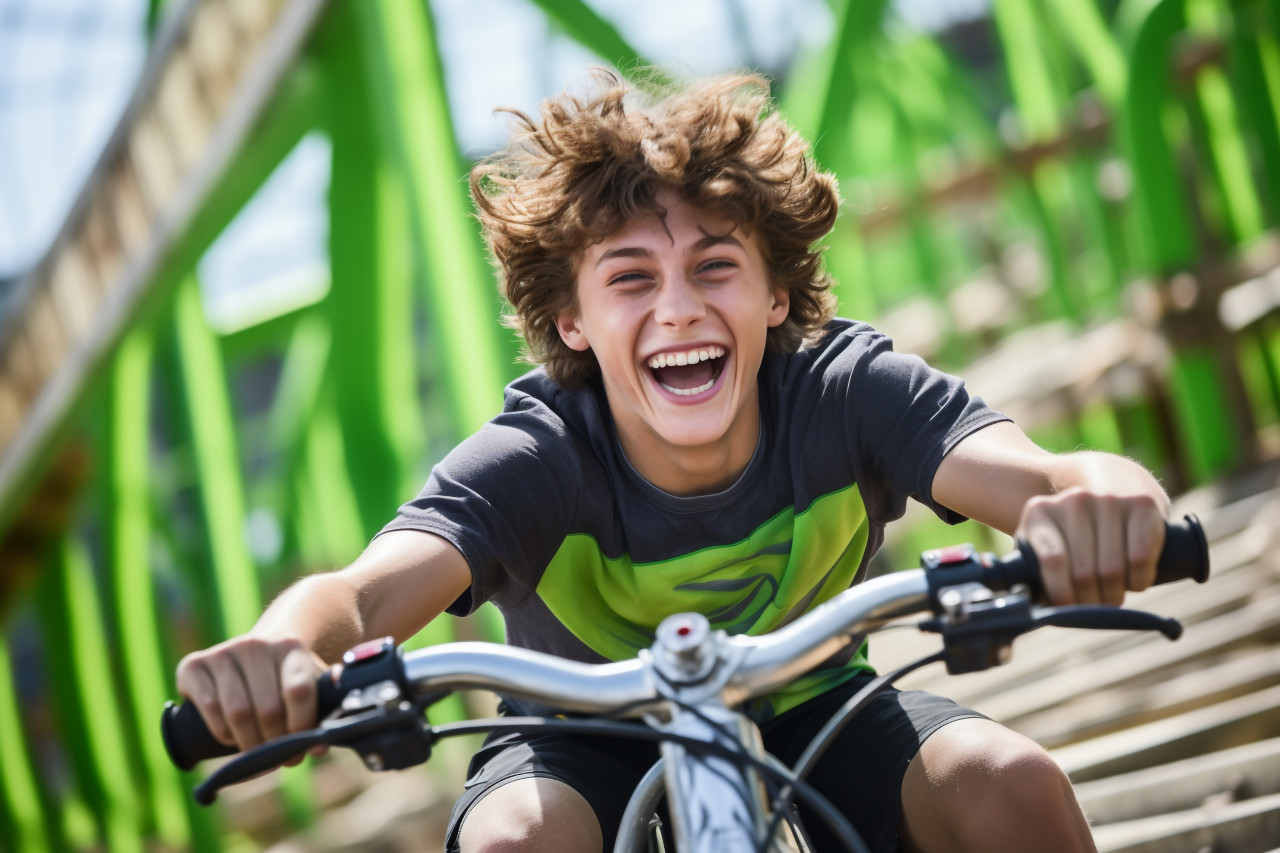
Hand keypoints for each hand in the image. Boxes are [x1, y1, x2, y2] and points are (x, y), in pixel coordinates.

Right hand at [176, 635, 326, 763]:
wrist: (255, 648)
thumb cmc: (287, 675)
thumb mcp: (311, 681)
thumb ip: (326, 703)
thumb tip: (330, 736)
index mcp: (290, 647)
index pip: (299, 692)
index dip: (302, 727)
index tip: (304, 748)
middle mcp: (256, 644)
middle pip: (268, 709)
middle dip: (276, 743)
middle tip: (281, 758)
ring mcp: (224, 652)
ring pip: (238, 712)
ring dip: (249, 743)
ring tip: (258, 752)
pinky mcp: (194, 664)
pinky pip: (208, 708)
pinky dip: (221, 732)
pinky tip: (231, 736)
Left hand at [1016, 487, 1165, 605]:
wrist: (1113, 485)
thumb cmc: (1071, 533)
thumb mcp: (1043, 543)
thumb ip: (1031, 570)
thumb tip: (1029, 607)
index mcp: (1040, 512)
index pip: (1052, 561)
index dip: (1061, 594)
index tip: (1068, 608)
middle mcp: (1074, 501)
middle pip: (1084, 574)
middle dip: (1091, 602)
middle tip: (1095, 608)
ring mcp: (1109, 500)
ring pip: (1113, 571)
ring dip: (1115, 595)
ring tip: (1112, 596)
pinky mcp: (1142, 504)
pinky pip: (1140, 558)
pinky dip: (1139, 580)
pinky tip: (1134, 581)